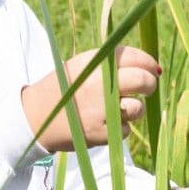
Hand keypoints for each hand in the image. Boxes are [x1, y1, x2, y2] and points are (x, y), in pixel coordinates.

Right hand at [22, 46, 159, 152]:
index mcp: (94, 63)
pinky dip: (118, 128)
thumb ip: (111, 63)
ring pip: (138, 108)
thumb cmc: (63, 89)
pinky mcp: (101, 133)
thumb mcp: (81, 67)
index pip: (133, 56)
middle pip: (143, 81)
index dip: (149, 62)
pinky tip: (101, 124)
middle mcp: (99, 84)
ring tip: (117, 109)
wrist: (35, 118)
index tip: (153, 68)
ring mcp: (101, 110)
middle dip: (150, 84)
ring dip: (134, 110)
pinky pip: (125, 130)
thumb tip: (152, 68)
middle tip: (147, 88)